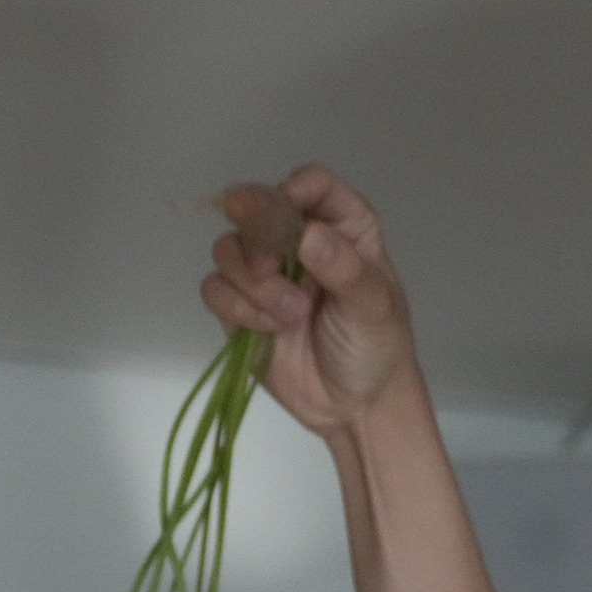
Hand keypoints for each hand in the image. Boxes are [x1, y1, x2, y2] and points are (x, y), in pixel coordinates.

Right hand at [200, 165, 416, 436]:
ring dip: (252, 283)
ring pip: (228, 248)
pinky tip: (268, 331)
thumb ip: (344, 269)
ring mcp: (265, 272)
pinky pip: (214, 289)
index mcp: (342, 226)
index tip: (291, 225)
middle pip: (256, 207)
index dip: (293, 193)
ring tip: (289, 317)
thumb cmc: (377, 347)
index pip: (311, 184)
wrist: (357, 406)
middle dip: (258, 238)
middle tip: (272, 268)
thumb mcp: (373, 307)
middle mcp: (299, 239)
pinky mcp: (240, 306)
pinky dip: (236, 308)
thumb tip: (309, 236)